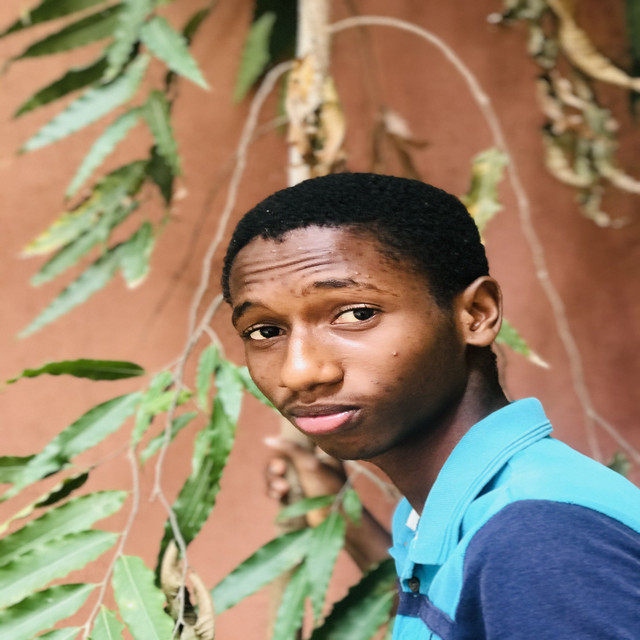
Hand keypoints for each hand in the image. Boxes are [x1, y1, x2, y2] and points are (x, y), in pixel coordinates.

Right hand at [264, 436, 391, 570]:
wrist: (338, 522)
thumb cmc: (329, 490)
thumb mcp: (310, 464)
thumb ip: (290, 449)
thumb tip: (267, 439)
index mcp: (316, 450)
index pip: (292, 439)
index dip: (282, 445)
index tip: (284, 456)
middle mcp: (307, 462)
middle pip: (279, 456)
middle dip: (275, 465)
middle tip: (280, 470)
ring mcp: (300, 479)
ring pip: (275, 473)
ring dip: (272, 479)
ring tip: (281, 490)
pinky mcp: (294, 494)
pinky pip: (275, 488)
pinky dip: (273, 490)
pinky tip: (277, 495)